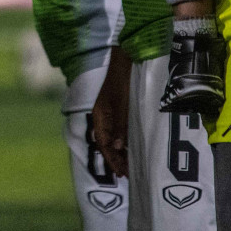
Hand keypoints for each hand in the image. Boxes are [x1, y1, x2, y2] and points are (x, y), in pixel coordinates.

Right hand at [91, 51, 130, 177]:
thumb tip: (118, 147)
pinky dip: (124, 140)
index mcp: (100, 114)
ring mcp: (110, 112)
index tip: (121, 173)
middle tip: (128, 175)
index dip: (112, 159)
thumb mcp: (122, 102)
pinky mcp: (119, 108)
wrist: (124, 56)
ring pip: (113, 136)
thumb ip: (120, 123)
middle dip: (116, 159)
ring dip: (121, 151)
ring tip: (130, 166)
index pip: (103, 142)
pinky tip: (131, 147)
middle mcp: (103, 115)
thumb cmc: (121, 77)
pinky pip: (119, 128)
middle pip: (107, 142)